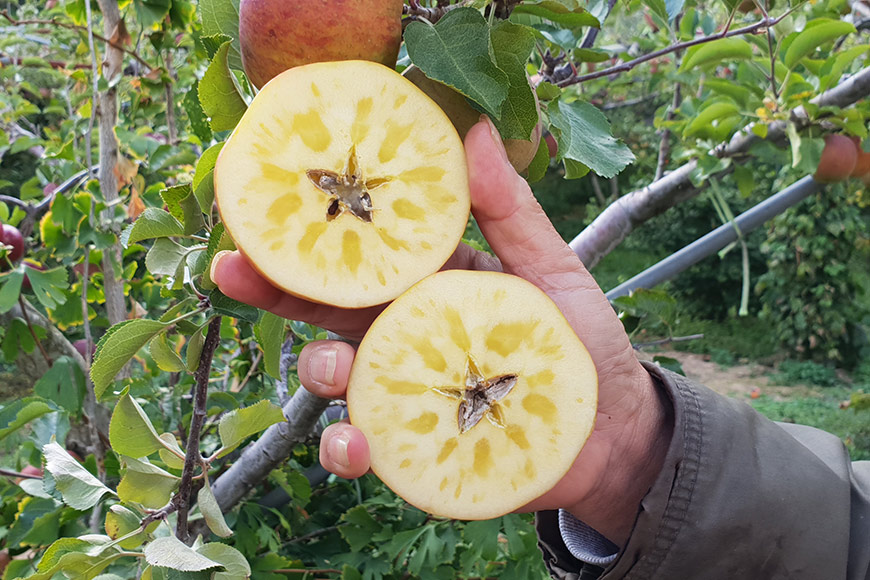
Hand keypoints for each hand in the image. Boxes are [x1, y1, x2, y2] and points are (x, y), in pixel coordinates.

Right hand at [213, 117, 672, 545]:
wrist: (612, 428)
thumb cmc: (581, 341)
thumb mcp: (550, 267)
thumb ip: (509, 210)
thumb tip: (478, 130)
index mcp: (427, 281)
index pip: (358, 250)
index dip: (307, 231)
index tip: (259, 206)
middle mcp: (403, 331)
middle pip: (323, 306)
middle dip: (274, 290)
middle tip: (232, 270)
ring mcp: (403, 387)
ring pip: (332, 375)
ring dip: (316, 370)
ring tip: (334, 371)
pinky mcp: (413, 442)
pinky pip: (364, 444)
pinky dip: (349, 448)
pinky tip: (356, 444)